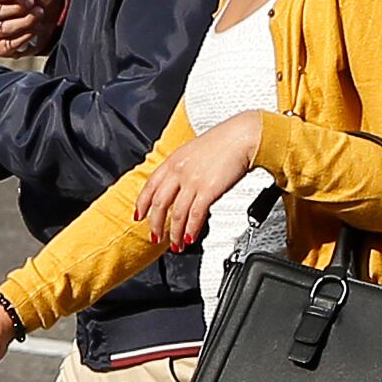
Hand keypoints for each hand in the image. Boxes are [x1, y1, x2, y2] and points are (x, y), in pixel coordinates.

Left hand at [132, 112, 269, 249]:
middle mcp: (179, 172)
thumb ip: (182, 168)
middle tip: (156, 237)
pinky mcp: (208, 190)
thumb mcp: (192, 151)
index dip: (142, 204)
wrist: (243, 137)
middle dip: (156, 225)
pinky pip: (195, 216)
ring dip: (174, 233)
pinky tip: (190, 237)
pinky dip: (191, 230)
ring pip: (176, 214)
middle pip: (159, 204)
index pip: (150, 186)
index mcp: (173, 161)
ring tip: (176, 244)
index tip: (139, 216)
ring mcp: (192, 182)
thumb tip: (178, 186)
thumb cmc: (223, 142)